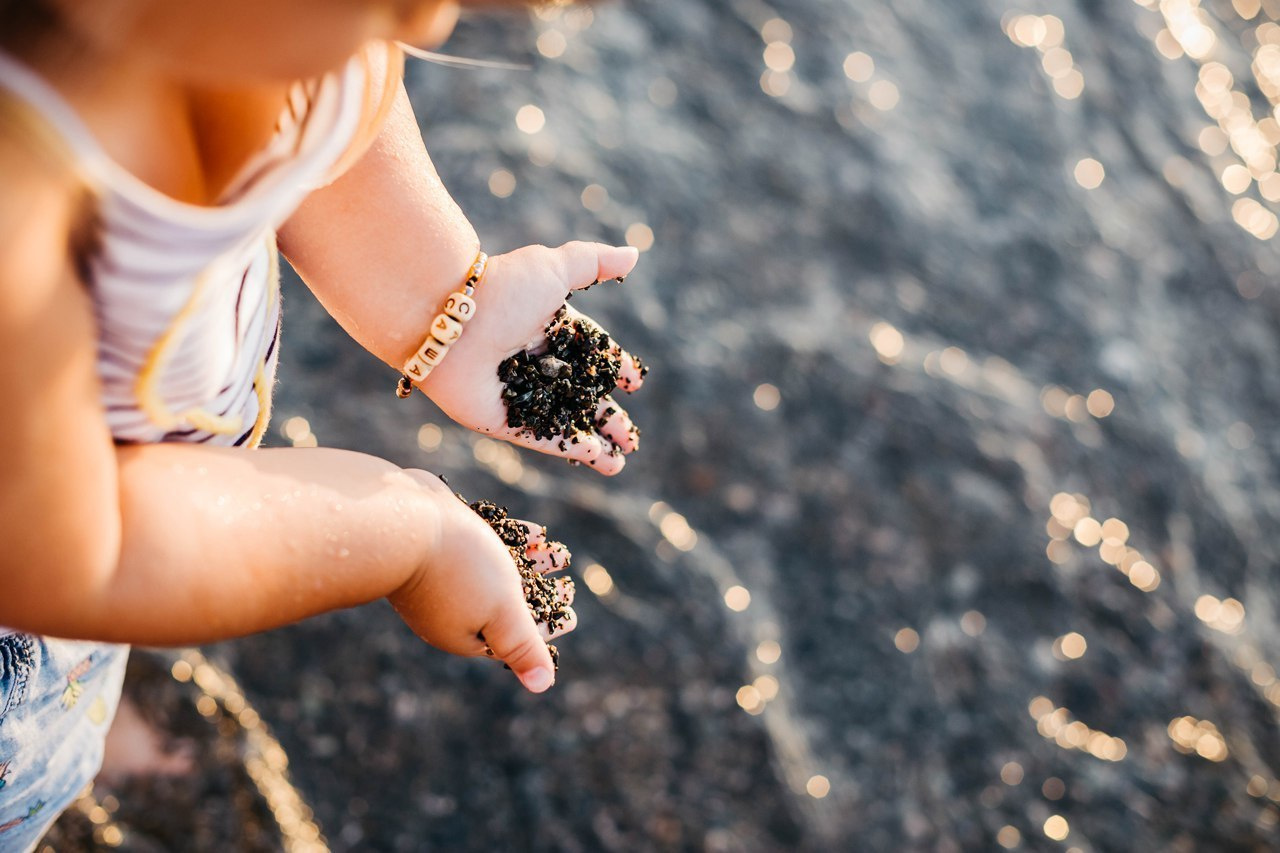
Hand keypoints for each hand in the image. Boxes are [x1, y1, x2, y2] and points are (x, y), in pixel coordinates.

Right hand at [387, 471, 575, 692]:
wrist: (398, 519)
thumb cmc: (457, 569)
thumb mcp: (502, 611)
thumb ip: (522, 646)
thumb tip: (543, 686)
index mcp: (465, 634)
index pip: (515, 637)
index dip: (547, 626)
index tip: (572, 615)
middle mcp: (449, 610)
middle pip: (506, 605)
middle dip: (540, 594)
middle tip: (568, 585)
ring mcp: (439, 577)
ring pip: (496, 573)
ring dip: (530, 564)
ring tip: (556, 550)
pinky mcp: (435, 544)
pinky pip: (481, 547)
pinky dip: (511, 541)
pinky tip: (534, 531)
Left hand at [417, 242, 646, 475]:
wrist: (449, 322)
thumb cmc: (501, 290)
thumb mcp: (554, 268)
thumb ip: (595, 262)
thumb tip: (634, 254)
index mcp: (547, 325)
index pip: (587, 350)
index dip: (611, 367)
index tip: (633, 382)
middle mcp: (533, 360)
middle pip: (580, 393)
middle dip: (608, 414)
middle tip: (630, 434)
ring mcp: (518, 393)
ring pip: (565, 420)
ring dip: (594, 440)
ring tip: (621, 459)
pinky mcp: (503, 419)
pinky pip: (543, 438)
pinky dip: (571, 449)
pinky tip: (598, 459)